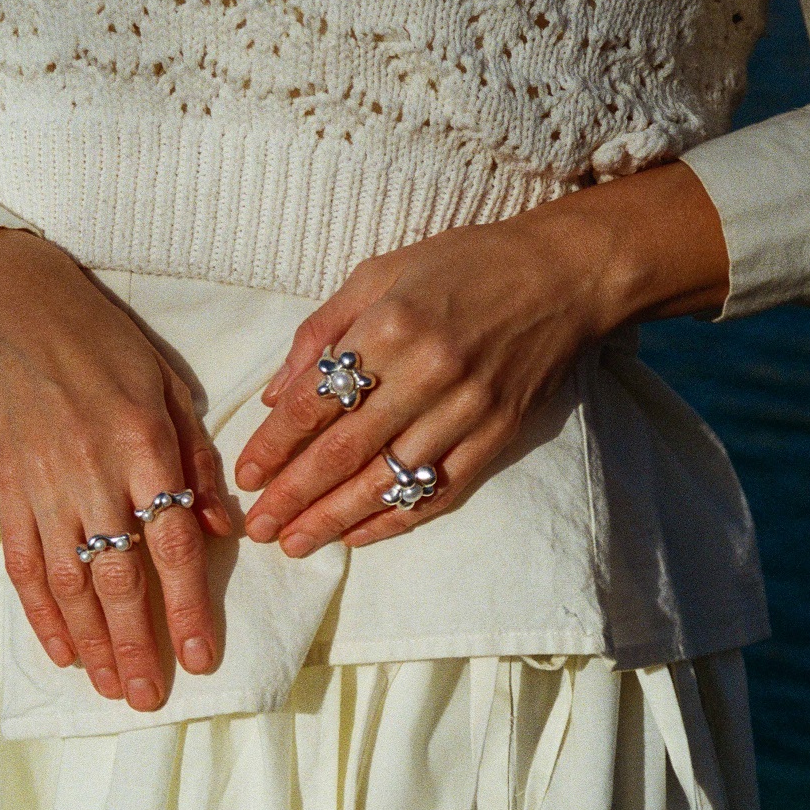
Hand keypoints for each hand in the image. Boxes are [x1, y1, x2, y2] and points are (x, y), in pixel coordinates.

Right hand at [0, 229, 231, 709]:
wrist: (11, 306)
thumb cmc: (102, 342)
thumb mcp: (168, 385)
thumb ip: (197, 459)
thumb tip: (224, 530)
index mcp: (144, 446)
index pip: (171, 546)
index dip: (186, 609)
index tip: (199, 658)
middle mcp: (93, 473)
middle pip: (119, 578)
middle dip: (137, 645)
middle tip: (149, 698)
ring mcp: (42, 485)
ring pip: (69, 583)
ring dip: (91, 643)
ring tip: (109, 688)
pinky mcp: (5, 489)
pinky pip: (24, 563)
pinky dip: (40, 612)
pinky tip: (60, 650)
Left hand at [235, 162, 728, 553]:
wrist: (562, 275)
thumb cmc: (462, 265)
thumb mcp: (379, 273)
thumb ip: (321, 332)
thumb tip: (275, 397)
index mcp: (388, 326)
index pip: (314, 403)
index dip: (274, 446)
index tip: (246, 476)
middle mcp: (426, 372)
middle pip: (343, 452)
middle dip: (294, 496)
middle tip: (260, 528)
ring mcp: (466, 409)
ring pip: (387, 480)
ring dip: (335, 519)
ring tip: (298, 544)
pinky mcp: (498, 435)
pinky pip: (439, 491)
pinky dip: (396, 519)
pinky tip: (359, 536)